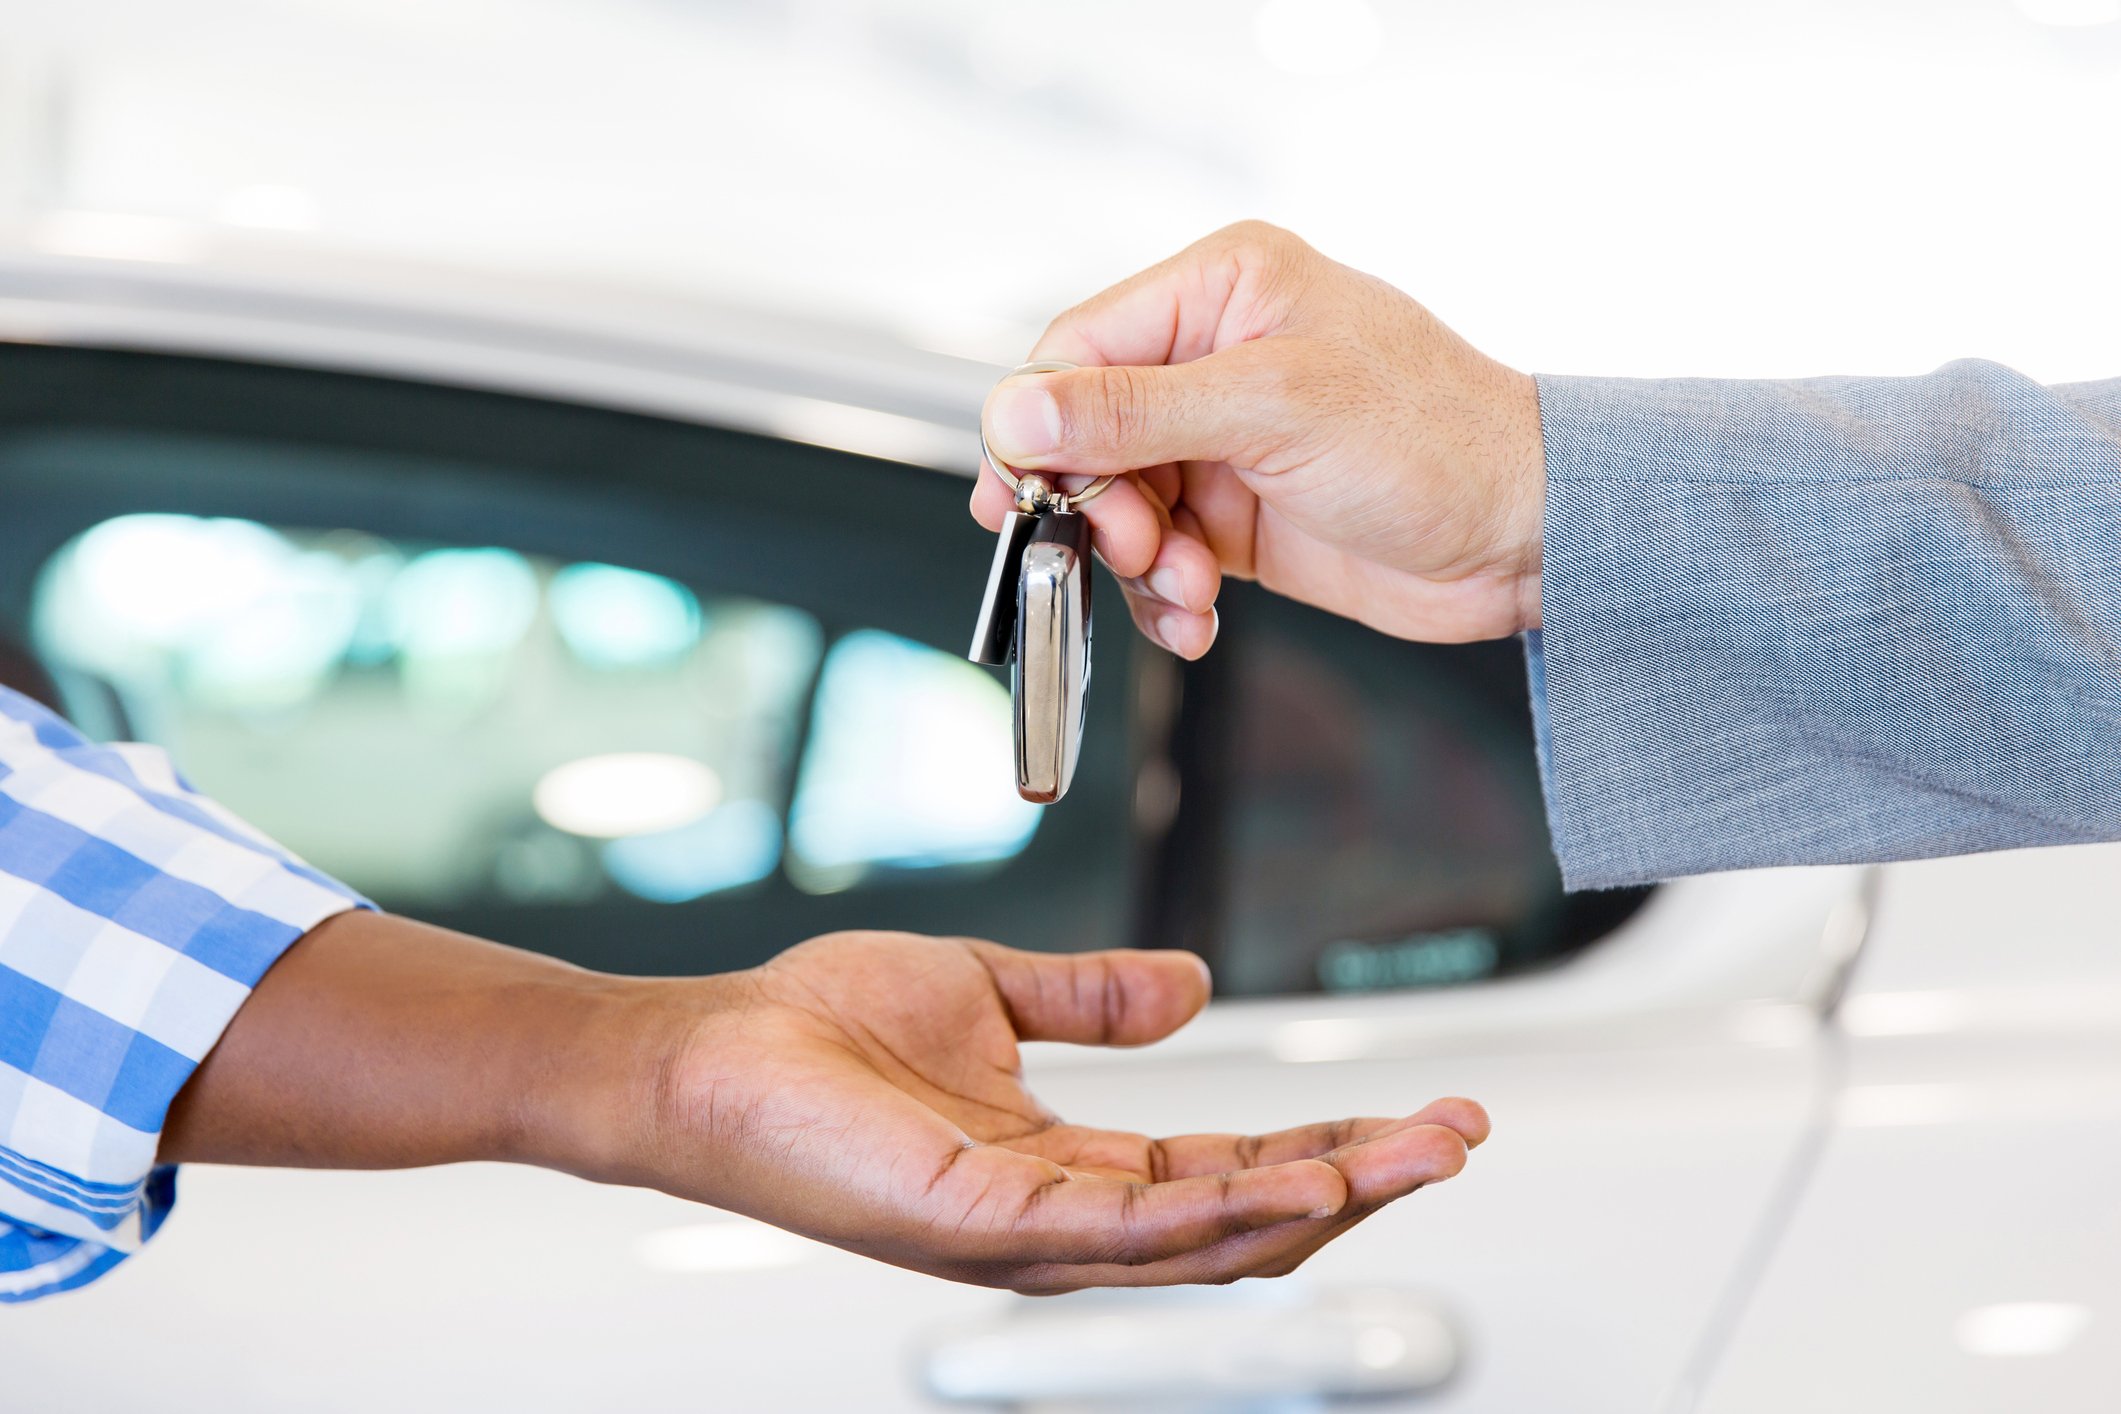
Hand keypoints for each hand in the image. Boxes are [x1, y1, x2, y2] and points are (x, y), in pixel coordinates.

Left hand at [640, 931, 1487, 1291]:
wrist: (706, 1052)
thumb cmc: (819, 1034)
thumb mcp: (990, 993)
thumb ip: (1091, 998)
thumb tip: (1190, 986)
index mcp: (1067, 1167)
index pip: (1229, 1172)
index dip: (1333, 1146)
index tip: (1422, 1110)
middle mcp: (1058, 1222)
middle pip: (1244, 1220)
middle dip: (1363, 1182)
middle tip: (1462, 1137)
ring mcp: (1021, 1237)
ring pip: (1204, 1241)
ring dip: (1322, 1199)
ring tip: (1417, 1155)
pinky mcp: (975, 1225)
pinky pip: (1116, 1231)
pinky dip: (1214, 1215)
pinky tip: (1298, 1185)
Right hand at [971, 221, 1544, 655]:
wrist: (1525, 536)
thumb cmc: (1436, 440)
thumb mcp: (1273, 409)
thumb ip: (1135, 412)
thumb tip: (1016, 411)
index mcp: (1221, 290)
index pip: (1075, 348)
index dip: (1038, 427)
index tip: (1025, 496)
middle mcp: (1212, 358)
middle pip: (1083, 435)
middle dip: (1097, 505)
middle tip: (1133, 545)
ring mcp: (1223, 442)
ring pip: (1114, 506)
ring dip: (1137, 563)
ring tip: (1190, 587)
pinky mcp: (1237, 516)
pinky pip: (1159, 557)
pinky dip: (1166, 595)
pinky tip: (1200, 613)